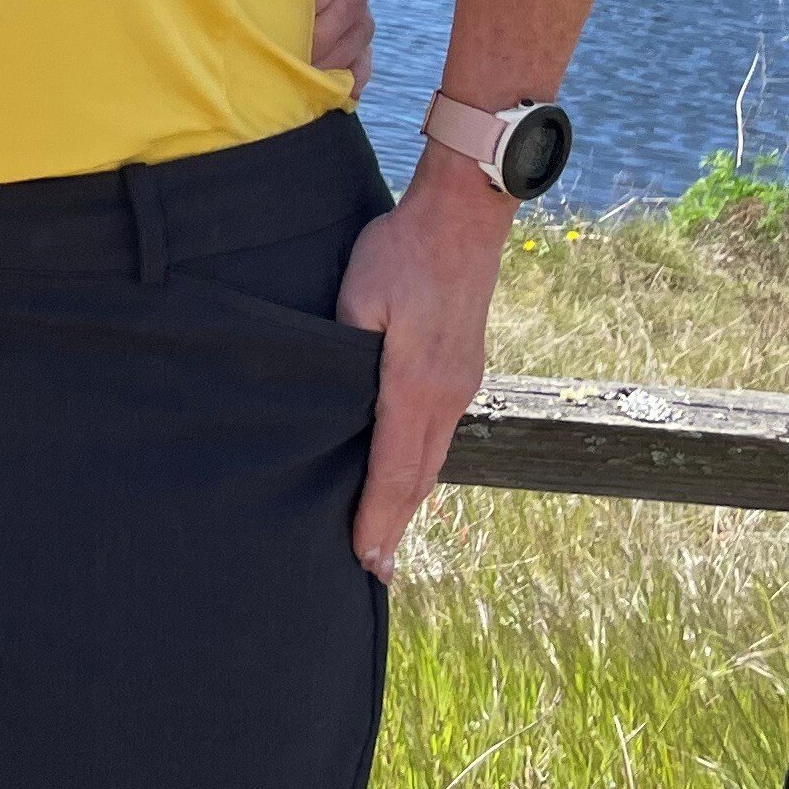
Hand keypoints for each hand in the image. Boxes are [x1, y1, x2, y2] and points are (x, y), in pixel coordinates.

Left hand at [332, 159, 507, 581]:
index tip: (364, 560)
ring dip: (408, 499)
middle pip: (419, 477)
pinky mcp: (464, 368)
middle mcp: (447, 395)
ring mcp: (461, 383)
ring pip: (432, 457)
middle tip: (375, 573)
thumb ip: (338, 348)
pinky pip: (439, 432)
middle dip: (394, 526)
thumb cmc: (401, 250)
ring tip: (386, 537)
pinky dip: (419, 465)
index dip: (376, 519)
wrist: (464, 215)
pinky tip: (403, 474)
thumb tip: (324, 394)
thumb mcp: (354, 296)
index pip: (393, 469)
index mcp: (416, 385)